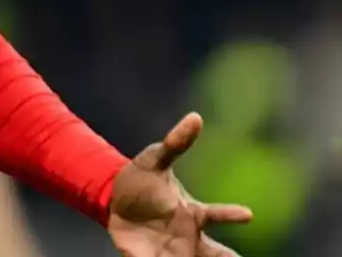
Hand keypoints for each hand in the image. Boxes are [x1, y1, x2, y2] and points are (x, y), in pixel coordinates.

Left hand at [108, 112, 252, 256]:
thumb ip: (175, 143)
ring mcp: (170, 251)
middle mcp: (188, 237)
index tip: (247, 213)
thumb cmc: (143, 179)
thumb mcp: (154, 159)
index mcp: (193, 213)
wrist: (112, 198)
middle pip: (215, 255)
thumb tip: (195, 117)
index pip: (217, 215)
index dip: (231, 214)